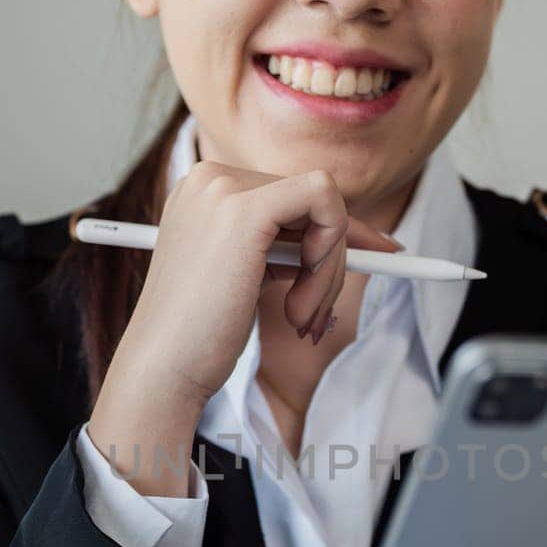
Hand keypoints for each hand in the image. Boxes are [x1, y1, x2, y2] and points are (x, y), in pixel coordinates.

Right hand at [88, 161, 399, 496]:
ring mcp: (224, 188)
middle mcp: (210, 178)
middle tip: (311, 313)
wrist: (164, 368)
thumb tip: (358, 234)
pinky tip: (300, 301)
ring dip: (330, 270)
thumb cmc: (201, 335)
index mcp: (205, 191)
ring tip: (299, 318)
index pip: (294, 195)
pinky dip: (331, 255)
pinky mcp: (245, 209)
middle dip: (333, 259)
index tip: (382, 251)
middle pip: (312, 199)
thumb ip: (289, 245)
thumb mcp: (248, 275)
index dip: (338, 228)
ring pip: (325, 203)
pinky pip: (326, 202)